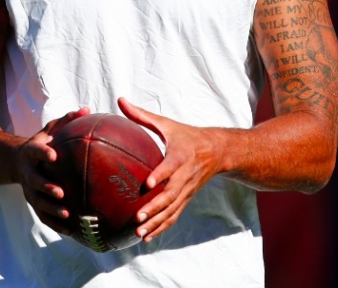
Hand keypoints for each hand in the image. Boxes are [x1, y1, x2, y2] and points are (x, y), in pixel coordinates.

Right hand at [15, 106, 90, 234]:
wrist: (16, 162)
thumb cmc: (41, 143)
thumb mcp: (50, 129)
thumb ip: (67, 120)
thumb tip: (86, 109)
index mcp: (31, 153)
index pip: (35, 153)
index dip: (43, 154)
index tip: (53, 156)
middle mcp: (28, 173)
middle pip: (35, 182)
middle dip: (46, 188)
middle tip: (60, 192)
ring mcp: (29, 190)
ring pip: (38, 203)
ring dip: (51, 210)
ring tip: (67, 214)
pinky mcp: (33, 202)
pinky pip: (43, 216)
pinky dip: (55, 224)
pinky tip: (71, 231)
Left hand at [118, 97, 222, 242]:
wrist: (218, 151)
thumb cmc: (187, 135)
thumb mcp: (167, 124)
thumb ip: (142, 115)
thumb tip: (120, 100)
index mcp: (180, 155)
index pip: (170, 167)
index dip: (160, 175)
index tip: (146, 184)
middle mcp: (185, 175)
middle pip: (171, 194)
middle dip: (155, 206)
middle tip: (137, 215)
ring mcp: (187, 189)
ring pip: (172, 209)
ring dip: (156, 222)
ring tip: (139, 232)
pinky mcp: (186, 198)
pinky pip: (174, 215)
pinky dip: (162, 227)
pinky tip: (146, 237)